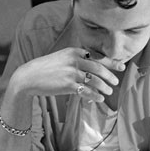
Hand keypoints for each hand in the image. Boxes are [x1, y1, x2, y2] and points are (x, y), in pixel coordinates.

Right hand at [10, 47, 124, 101]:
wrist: (28, 77)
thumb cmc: (45, 69)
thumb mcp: (61, 58)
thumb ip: (76, 60)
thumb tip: (91, 68)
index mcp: (74, 51)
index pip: (96, 57)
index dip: (110, 62)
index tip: (120, 66)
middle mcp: (74, 60)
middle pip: (99, 67)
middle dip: (110, 75)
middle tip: (116, 82)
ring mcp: (72, 73)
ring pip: (95, 80)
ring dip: (104, 87)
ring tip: (109, 92)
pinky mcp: (68, 85)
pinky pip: (86, 91)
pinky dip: (95, 95)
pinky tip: (99, 99)